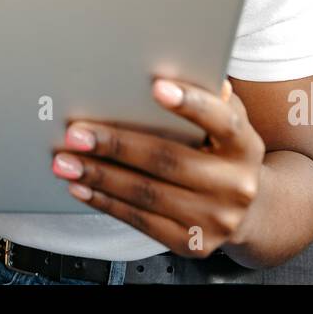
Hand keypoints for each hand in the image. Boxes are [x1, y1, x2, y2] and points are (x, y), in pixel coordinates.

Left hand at [51, 77, 265, 257]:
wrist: (247, 212)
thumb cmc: (223, 153)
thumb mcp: (227, 124)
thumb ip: (209, 99)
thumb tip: (180, 69)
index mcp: (246, 146)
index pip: (222, 120)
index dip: (190, 103)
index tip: (156, 86)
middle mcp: (236, 185)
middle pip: (169, 160)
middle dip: (116, 144)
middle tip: (76, 133)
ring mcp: (215, 219)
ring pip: (147, 193)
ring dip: (99, 176)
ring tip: (65, 161)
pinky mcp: (191, 244)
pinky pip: (141, 221)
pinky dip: (106, 202)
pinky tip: (81, 186)